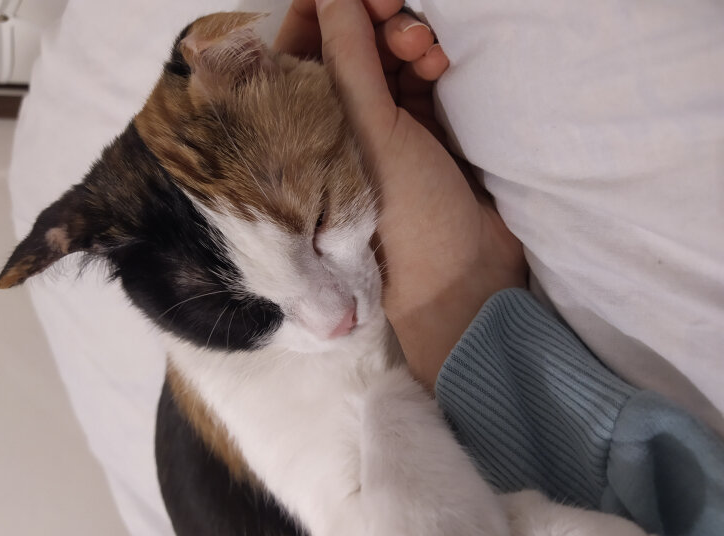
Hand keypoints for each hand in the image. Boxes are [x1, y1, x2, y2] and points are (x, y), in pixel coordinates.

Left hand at [275, 0, 526, 390]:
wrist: (468, 277)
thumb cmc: (406, 217)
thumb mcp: (370, 135)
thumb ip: (349, 60)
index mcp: (308, 131)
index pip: (301, 52)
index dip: (322, 12)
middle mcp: (342, 127)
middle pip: (348, 49)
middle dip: (371, 20)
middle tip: (395, 7)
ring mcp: (386, 129)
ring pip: (387, 59)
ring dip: (404, 39)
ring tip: (423, 49)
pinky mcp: (427, 132)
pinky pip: (421, 78)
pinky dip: (428, 63)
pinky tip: (441, 65)